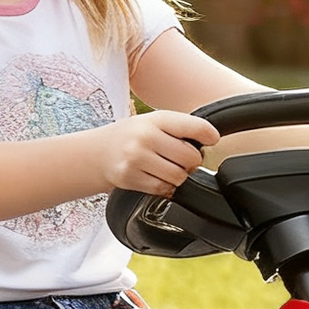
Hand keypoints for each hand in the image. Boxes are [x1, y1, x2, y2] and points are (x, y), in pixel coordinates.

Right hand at [100, 110, 218, 194]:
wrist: (97, 152)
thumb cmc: (132, 136)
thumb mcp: (154, 122)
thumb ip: (180, 128)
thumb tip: (210, 139)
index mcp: (156, 119)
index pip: (195, 127)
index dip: (209, 135)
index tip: (211, 139)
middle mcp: (146, 137)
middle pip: (190, 158)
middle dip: (191, 162)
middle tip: (182, 160)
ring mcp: (136, 158)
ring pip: (178, 176)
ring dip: (178, 177)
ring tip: (167, 169)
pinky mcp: (130, 177)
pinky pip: (162, 189)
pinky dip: (165, 187)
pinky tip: (156, 177)